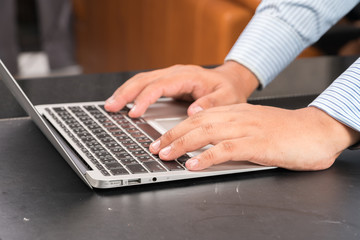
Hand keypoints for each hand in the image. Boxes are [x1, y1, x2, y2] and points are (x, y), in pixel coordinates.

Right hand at [104, 61, 258, 116]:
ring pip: (142, 80)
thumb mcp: (227, 98)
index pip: (160, 85)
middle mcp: (176, 73)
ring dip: (125, 91)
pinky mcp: (168, 82)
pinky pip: (146, 85)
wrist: (230, 81)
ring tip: (111, 104)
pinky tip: (124, 101)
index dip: (145, 99)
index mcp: (188, 76)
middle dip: (126, 93)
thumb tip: (192, 111)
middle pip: (145, 80)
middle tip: (111, 107)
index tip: (134, 112)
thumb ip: (211, 103)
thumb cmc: (228, 90)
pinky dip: (132, 92)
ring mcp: (170, 76)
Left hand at [150, 104, 359, 170]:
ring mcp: (247, 129)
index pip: (198, 117)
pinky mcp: (258, 144)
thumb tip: (209, 143)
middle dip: (172, 136)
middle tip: (155, 148)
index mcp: (235, 112)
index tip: (161, 139)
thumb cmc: (285, 131)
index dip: (176, 128)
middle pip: (196, 123)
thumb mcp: (253, 125)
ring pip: (206, 133)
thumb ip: (232, 130)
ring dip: (182, 145)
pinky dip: (207, 157)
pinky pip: (227, 149)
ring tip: (166, 155)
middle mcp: (237, 117)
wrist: (316, 130)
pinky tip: (193, 164)